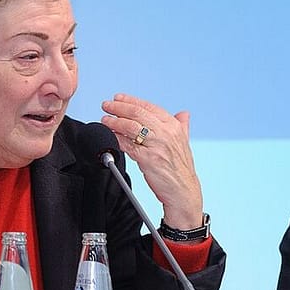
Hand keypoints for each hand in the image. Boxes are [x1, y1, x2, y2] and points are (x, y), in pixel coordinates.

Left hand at [100, 94, 202, 228]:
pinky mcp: (148, 159)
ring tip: (105, 119)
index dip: (131, 100)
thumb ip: (183, 126)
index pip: (149, 107)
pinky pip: (127, 145)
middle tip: (106, 105)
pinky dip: (116, 138)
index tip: (118, 98)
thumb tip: (183, 114)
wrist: (184, 191)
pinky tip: (110, 135)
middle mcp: (166, 133)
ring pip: (130, 127)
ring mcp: (157, 145)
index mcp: (174, 126)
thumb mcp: (184, 143)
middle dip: (118, 107)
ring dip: (114, 121)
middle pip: (137, 113)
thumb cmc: (181, 170)